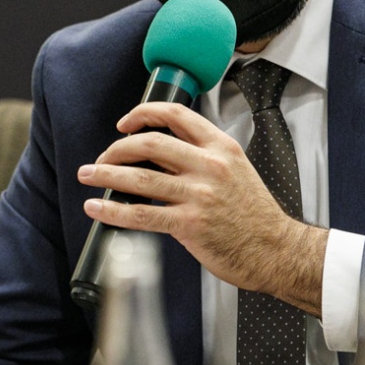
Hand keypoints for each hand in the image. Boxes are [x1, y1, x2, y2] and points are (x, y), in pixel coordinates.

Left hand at [77, 101, 326, 313]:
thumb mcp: (236, 170)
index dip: (143, 114)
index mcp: (221, 147)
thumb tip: (157, 157)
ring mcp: (199, 195)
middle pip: (150, 142)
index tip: (124, 124)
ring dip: (105, 174)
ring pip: (140, 177)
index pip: (175, 115)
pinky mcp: (190, 224)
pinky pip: (142, 214)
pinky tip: (97, 208)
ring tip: (87, 176)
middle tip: (101, 158)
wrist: (277, 250)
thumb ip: (201, 159)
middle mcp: (209, 166)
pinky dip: (113, 210)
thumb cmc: (255, 215)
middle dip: (116, 148)